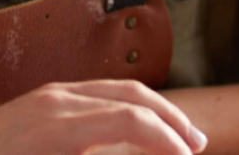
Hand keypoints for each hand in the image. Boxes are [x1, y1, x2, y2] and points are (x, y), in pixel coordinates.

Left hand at [0, 80, 208, 154]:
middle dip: (170, 119)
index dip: (167, 140)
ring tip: (175, 135)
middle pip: (131, 96)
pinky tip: (137, 127)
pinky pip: (96, 94)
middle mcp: (57, 100)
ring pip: (116, 90)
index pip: (133, 119)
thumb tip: (132, 151)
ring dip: (152, 110)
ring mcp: (49, 95)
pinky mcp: (42, 99)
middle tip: (196, 145)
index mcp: (59, 124)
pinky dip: (126, 107)